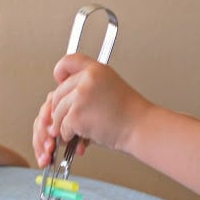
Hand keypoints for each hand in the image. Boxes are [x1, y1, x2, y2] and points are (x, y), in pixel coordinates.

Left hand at [33, 53, 151, 167]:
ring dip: (64, 125)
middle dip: (60, 109)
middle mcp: (87, 79)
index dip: (61, 71)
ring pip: (58, 112)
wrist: (140, 127)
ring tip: (77, 131)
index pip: (69, 61)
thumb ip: (89, 86)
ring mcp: (80, 97)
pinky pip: (63, 127)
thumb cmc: (131, 114)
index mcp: (97, 70)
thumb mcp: (111, 88)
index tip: (59, 81)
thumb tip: (66, 97)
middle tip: (68, 118)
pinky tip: (81, 138)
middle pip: (58, 93)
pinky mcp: (76, 115)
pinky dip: (69, 136)